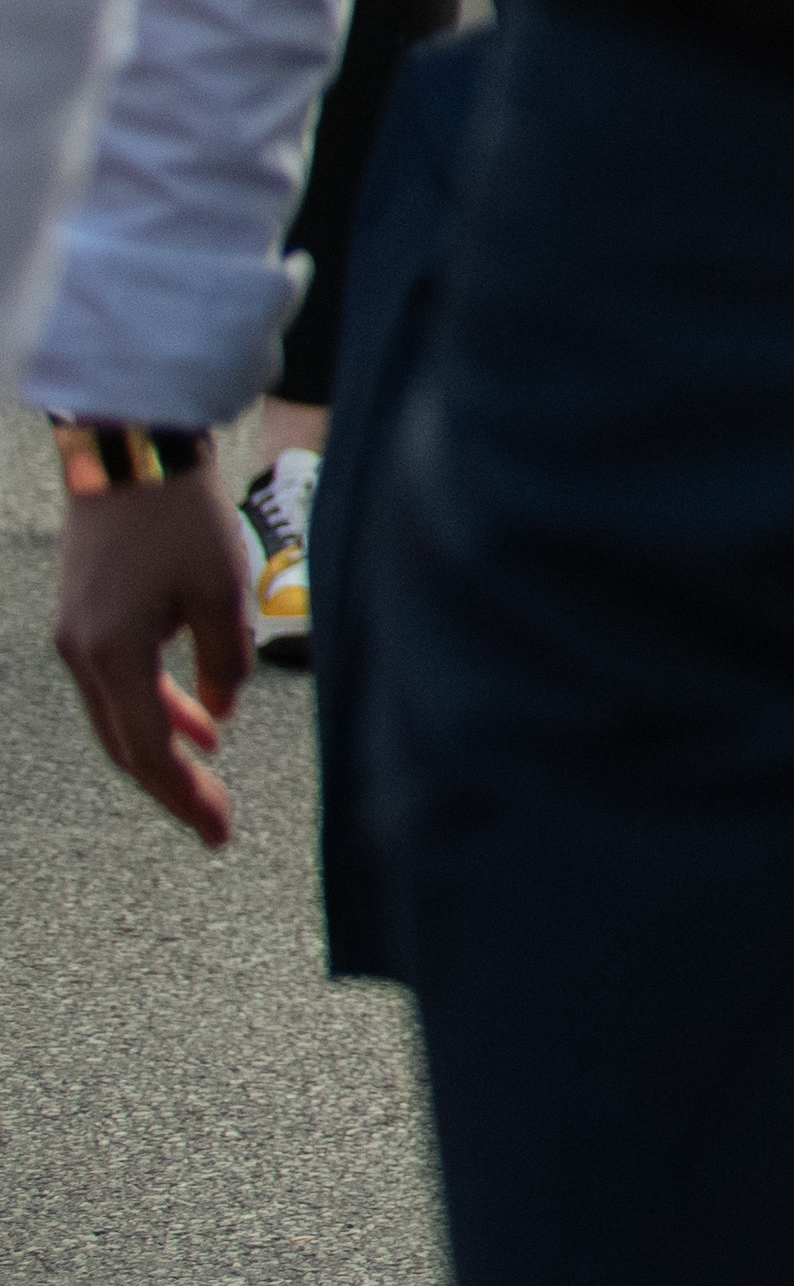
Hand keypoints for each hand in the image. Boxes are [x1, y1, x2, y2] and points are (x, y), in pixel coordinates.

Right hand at [55, 470, 252, 845]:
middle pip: (125, 745)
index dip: (184, 796)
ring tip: (210, 774)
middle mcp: (82, 654)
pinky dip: (157, 707)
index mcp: (112, 654)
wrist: (130, 453)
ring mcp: (76, 637)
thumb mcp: (223, 592)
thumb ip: (225, 663)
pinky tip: (200, 721)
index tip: (218, 832)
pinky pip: (120, 683)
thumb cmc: (182, 517)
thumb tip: (219, 714)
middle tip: (215, 824)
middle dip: (173, 787)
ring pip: (120, 716)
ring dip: (166, 747)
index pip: (148, 750)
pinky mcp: (84, 618)